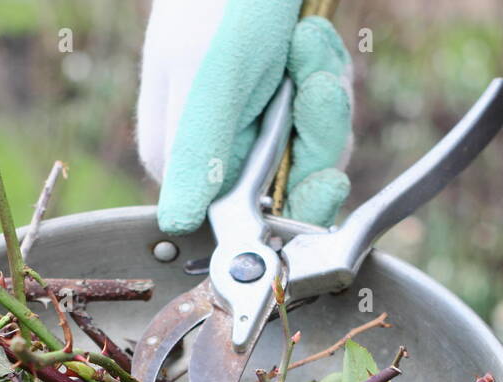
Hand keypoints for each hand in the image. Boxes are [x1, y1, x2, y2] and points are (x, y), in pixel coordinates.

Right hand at [136, 0, 352, 234]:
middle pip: (289, 187)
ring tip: (306, 41)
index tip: (321, 175)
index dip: (291, 203)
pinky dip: (327, 71)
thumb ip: (197, 154)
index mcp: (182, 158)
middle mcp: (214, 147)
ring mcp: (249, 120)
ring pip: (313, 148)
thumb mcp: (211, 78)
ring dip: (325, 94)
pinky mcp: (279, 94)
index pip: (245, 220)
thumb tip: (175, 224)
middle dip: (317, 136)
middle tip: (311, 82)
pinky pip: (323, 112)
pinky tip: (310, 35)